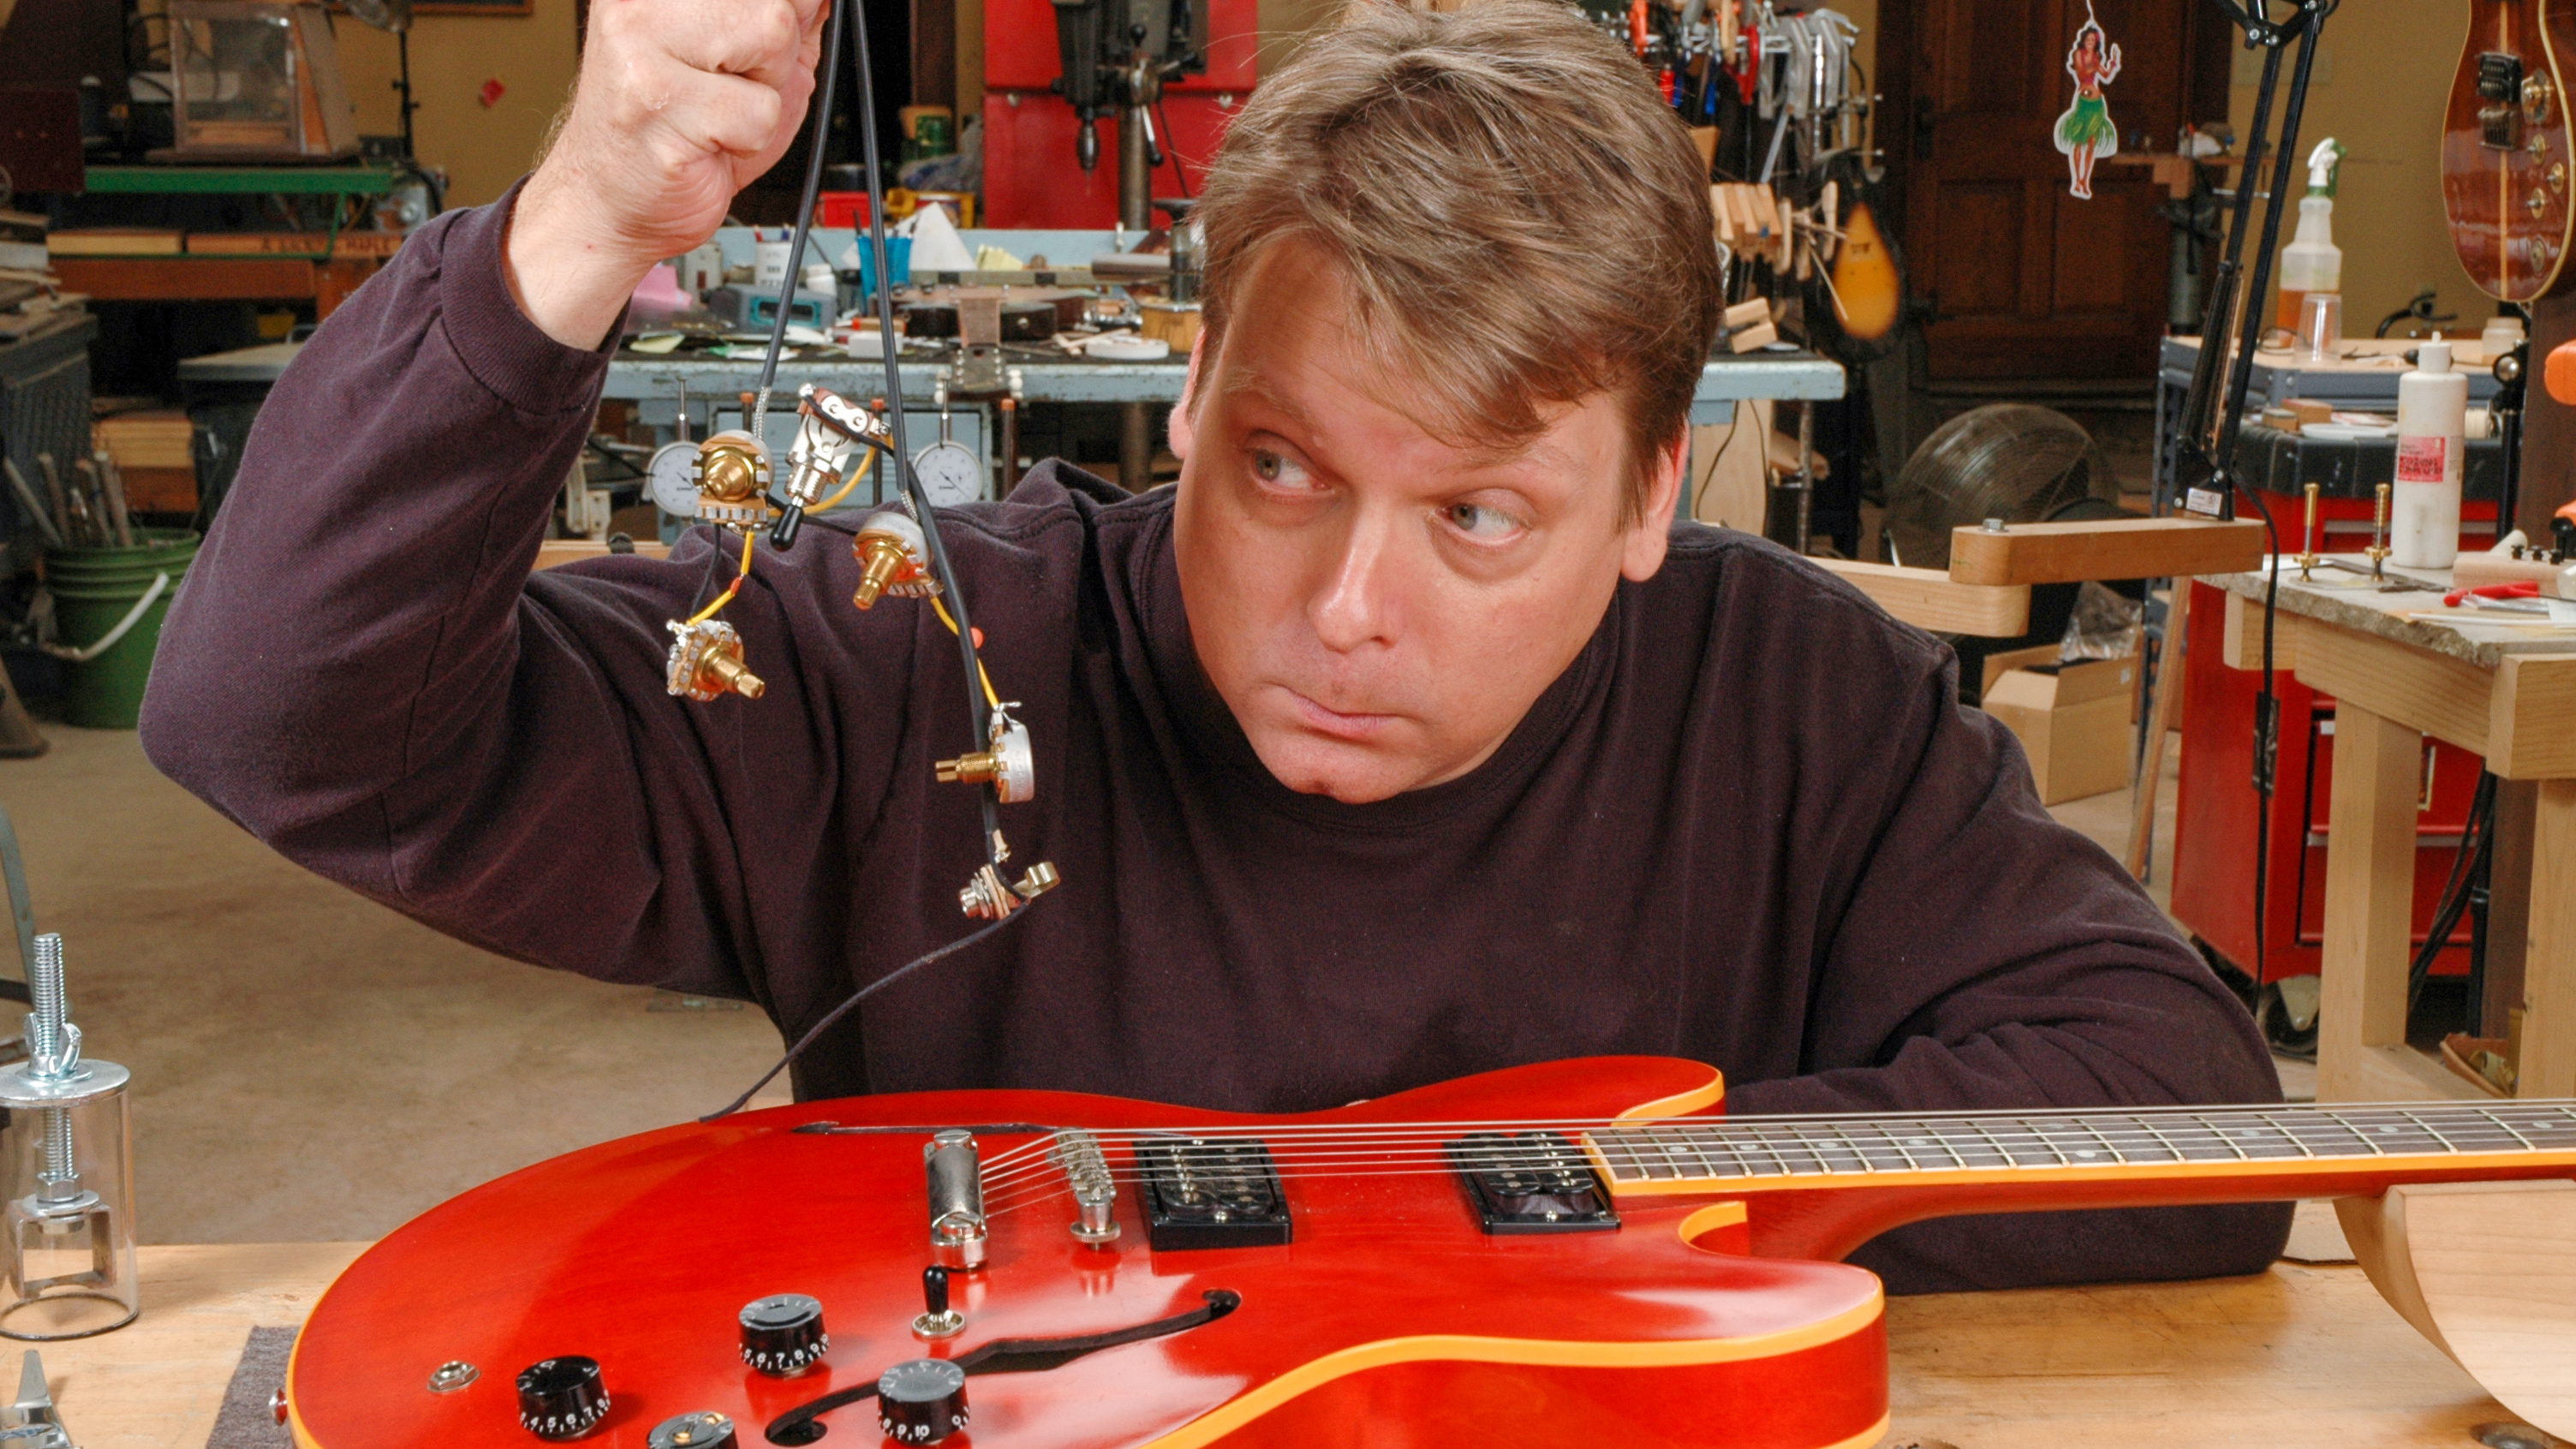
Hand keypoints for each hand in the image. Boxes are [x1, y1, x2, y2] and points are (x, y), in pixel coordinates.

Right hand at [504, 0, 829, 347]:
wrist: (609, 203)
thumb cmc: (673, 137)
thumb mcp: (744, 66)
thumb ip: (784, 23)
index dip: (789, 17)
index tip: (761, 53)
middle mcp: (641, 3)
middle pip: (776, 5)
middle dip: (778, 59)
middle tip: (733, 90)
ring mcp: (640, 45)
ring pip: (773, 36)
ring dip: (766, 95)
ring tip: (721, 114)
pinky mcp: (655, 100)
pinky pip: (758, 111)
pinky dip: (752, 140)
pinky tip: (709, 143)